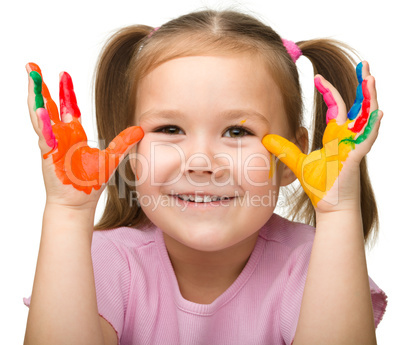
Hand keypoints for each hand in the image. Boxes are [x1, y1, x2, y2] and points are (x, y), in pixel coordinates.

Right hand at [26, 63, 143, 206]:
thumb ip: (123, 142)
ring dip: (35, 97)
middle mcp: (61, 135)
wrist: (79, 202)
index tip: (64, 74)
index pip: (69, 107)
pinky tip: (39, 109)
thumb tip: (140, 129)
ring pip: (40, 115)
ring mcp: (52, 143)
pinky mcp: (48, 154)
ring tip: (31, 78)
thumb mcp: (111, 157)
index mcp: (73, 134)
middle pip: (49, 105)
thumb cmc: (90, 182)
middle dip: (41, 86)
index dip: (66, 91)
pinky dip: (41, 122)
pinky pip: (44, 135)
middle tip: (33, 67)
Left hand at [262, 62, 381, 210]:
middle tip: (364, 65)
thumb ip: (285, 149)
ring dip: (370, 97)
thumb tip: (266, 138)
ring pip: (367, 116)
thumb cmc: (320, 186)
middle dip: (362, 85)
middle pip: (358, 106)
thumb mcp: (298, 162)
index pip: (335, 108)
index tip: (317, 78)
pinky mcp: (357, 156)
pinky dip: (373, 125)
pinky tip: (376, 111)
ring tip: (370, 77)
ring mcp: (355, 145)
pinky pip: (368, 138)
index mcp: (336, 136)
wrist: (330, 206)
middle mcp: (349, 137)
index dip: (328, 92)